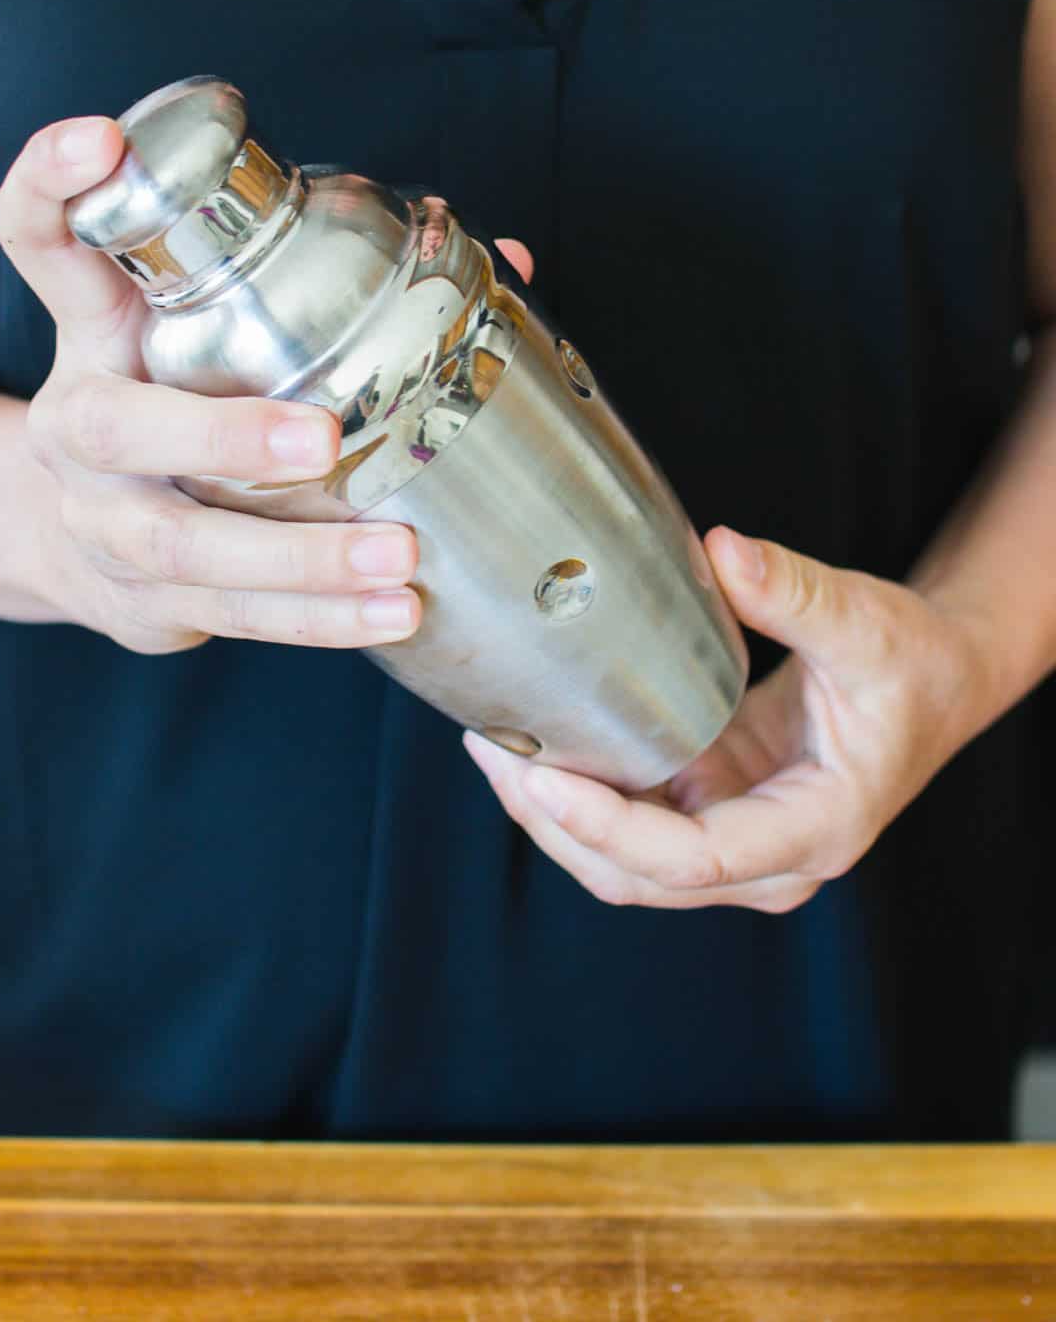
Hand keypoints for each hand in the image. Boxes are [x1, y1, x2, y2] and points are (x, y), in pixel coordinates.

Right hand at [0, 114, 430, 654]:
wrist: (82, 538)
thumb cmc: (182, 400)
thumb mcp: (218, 325)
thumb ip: (336, 277)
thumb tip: (506, 256)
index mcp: (95, 325)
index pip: (37, 235)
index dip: (53, 180)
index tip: (102, 139)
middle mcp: (75, 419)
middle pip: (114, 424)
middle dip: (219, 433)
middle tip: (323, 437)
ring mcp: (97, 517)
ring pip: (180, 544)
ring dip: (297, 556)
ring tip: (397, 558)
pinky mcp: (133, 596)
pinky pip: (226, 614)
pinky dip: (313, 619)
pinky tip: (389, 613)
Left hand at [464, 527, 997, 912]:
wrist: (936, 681)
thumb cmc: (910, 662)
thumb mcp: (864, 621)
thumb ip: (795, 592)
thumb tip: (722, 551)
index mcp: (814, 827)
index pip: (694, 859)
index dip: (609, 828)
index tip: (541, 776)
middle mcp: (770, 860)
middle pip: (637, 875)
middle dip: (555, 823)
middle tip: (491, 748)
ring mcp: (736, 844)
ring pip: (622, 862)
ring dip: (553, 816)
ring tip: (493, 744)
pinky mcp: (711, 812)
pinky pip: (629, 825)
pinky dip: (576, 794)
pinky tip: (532, 739)